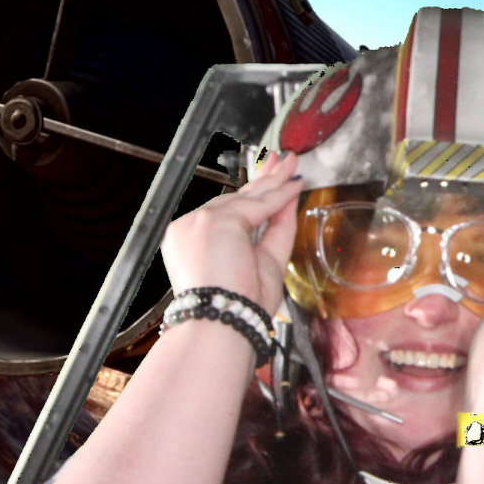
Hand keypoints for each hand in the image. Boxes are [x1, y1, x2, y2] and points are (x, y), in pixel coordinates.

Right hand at [160, 150, 304, 310]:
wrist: (223, 321)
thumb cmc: (240, 305)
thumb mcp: (264, 262)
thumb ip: (277, 229)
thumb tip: (289, 200)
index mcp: (193, 243)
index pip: (227, 212)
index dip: (253, 197)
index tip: (271, 182)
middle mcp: (190, 228)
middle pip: (234, 199)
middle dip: (263, 180)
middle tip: (283, 161)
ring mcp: (199, 222)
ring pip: (245, 198)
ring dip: (272, 181)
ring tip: (292, 164)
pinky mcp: (215, 221)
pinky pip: (255, 205)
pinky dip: (277, 194)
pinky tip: (293, 183)